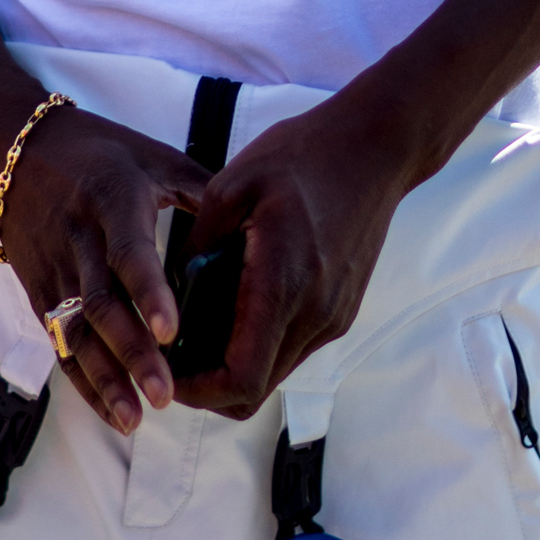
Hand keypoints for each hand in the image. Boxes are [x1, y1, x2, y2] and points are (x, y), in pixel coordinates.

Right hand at [0, 107, 202, 429]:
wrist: (14, 151)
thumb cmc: (99, 152)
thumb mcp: (153, 158)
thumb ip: (203, 192)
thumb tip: (256, 229)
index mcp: (111, 199)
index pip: (128, 251)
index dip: (149, 292)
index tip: (172, 332)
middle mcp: (78, 238)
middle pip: (101, 304)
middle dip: (132, 354)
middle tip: (165, 395)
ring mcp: (54, 268)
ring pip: (76, 332)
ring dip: (105, 378)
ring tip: (135, 418)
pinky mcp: (40, 291)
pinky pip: (61, 341)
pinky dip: (84, 380)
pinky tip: (111, 410)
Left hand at [172, 97, 415, 417]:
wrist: (374, 148)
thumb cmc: (303, 156)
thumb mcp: (231, 186)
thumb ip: (196, 243)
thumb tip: (169, 286)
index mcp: (283, 284)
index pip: (241, 378)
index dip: (197, 391)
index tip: (165, 370)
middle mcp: (315, 314)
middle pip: (254, 392)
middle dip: (206, 386)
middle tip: (170, 356)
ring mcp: (333, 316)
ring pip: (273, 373)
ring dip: (231, 367)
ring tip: (195, 331)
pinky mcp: (341, 309)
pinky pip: (292, 348)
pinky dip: (256, 346)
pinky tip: (233, 309)